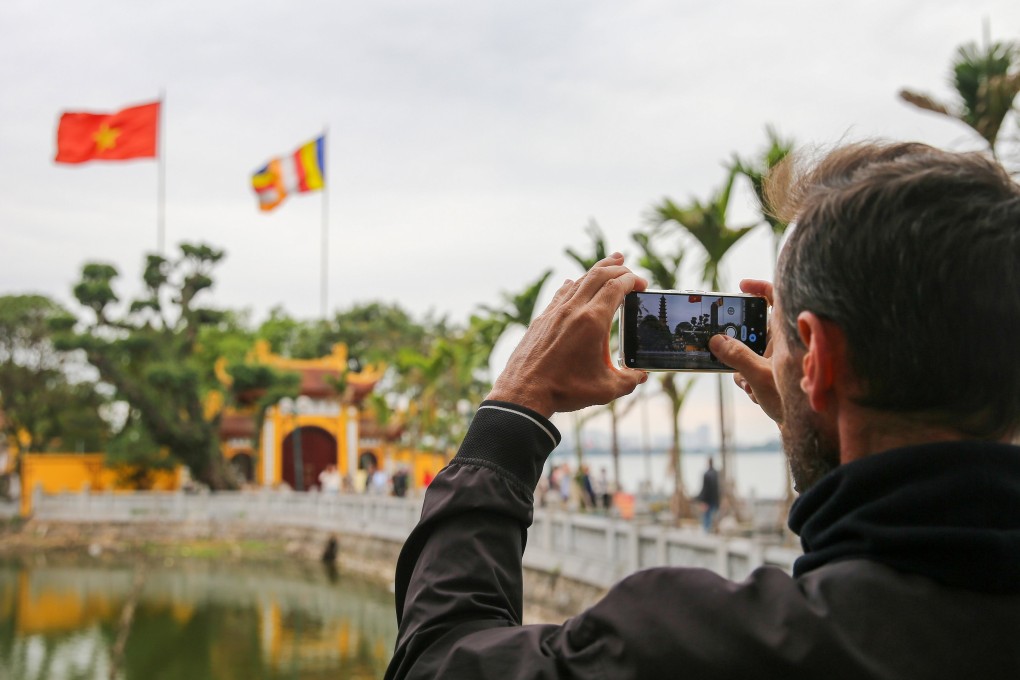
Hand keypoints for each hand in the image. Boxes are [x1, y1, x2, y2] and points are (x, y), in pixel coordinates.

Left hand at [487, 253, 648, 417]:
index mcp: (593, 321)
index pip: (616, 287)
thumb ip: (629, 381)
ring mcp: (555, 312)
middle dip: (617, 268)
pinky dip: (573, 284)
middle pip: (598, 275)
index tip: (641, 284)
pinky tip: (573, 282)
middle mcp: (574, 310)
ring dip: (596, 270)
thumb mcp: (605, 389)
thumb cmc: (564, 390)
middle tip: (628, 267)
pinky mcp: (542, 319)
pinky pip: (561, 293)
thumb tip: (641, 376)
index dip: (631, 280)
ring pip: (579, 280)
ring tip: (609, 263)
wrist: (524, 391)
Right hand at [708, 279, 782, 423]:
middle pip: (753, 328)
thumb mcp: (760, 375)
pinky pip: (749, 367)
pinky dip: (748, 380)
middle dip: (739, 345)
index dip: (759, 288)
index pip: (777, 299)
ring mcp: (777, 357)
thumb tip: (715, 340)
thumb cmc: (795, 398)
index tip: (741, 286)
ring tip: (751, 385)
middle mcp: (783, 342)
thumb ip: (737, 356)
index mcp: (787, 333)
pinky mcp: (771, 372)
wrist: (807, 427)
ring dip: (743, 369)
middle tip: (725, 350)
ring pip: (747, 351)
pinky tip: (756, 394)